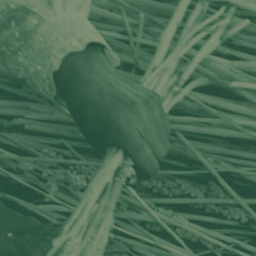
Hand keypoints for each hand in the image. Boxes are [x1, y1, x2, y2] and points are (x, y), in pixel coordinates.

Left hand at [54, 45, 170, 177]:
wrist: (90, 80)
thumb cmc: (88, 113)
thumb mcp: (96, 141)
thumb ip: (116, 158)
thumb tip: (131, 173)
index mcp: (123, 129)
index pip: (148, 159)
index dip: (147, 172)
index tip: (141, 175)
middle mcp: (140, 117)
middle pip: (162, 151)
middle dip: (152, 160)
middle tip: (139, 160)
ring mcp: (150, 105)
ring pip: (166, 138)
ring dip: (156, 146)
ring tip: (140, 142)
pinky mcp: (155, 98)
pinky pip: (164, 123)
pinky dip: (157, 130)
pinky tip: (141, 127)